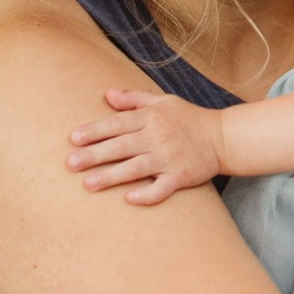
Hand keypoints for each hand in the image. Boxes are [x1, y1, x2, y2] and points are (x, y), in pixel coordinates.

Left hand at [67, 89, 222, 203]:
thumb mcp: (163, 101)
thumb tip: (107, 94)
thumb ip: (134, 99)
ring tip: (88, 184)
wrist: (222, 137)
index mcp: (152, 118)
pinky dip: (147, 194)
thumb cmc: (188, 118)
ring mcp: (169, 158)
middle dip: (95, 155)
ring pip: (136, 168)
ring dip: (112, 176)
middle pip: (122, 146)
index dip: (96, 130)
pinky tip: (129, 199)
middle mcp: (158, 137)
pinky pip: (162, 188)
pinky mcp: (181, 176)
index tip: (74, 138)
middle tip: (70, 164)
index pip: (118, 123)